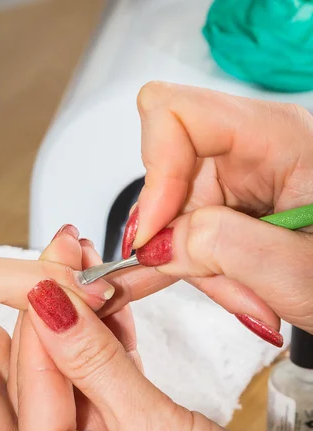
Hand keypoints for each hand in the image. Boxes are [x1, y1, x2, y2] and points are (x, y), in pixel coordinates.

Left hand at [18, 262, 312, 430]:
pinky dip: (114, 350)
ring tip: (93, 268)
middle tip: (72, 252)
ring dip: (91, 324)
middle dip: (64, 311)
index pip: (35, 377)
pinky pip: (111, 389)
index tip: (55, 258)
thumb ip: (97, 363)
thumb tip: (52, 306)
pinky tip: (113, 310)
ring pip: (82, 376)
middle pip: (52, 374)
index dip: (46, 311)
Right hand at [117, 83, 312, 343]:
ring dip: (194, 263)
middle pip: (168, 173)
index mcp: (278, 136)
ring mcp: (239, 176)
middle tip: (210, 285)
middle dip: (177, 237)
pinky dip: (194, 264)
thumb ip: (219, 248)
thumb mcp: (294, 270)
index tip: (152, 236)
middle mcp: (252, 145)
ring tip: (246, 299)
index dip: (154, 172)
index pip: (176, 115)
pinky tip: (218, 287)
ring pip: (172, 211)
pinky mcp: (231, 203)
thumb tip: (155, 243)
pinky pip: (186, 230)